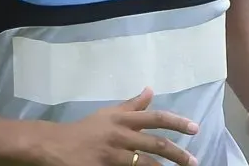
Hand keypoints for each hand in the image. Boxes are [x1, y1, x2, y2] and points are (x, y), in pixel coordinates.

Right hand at [39, 88, 199, 165]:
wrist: (53, 145)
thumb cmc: (84, 129)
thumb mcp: (108, 114)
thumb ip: (131, 106)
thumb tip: (150, 90)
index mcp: (123, 120)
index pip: (156, 118)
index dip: (177, 122)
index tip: (195, 129)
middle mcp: (120, 135)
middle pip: (155, 144)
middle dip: (178, 154)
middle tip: (194, 162)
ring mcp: (112, 154)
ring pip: (144, 163)